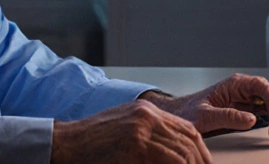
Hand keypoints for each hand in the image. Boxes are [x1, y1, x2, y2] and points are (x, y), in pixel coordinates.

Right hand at [50, 100, 211, 163]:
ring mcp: (142, 130)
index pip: (187, 129)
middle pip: (189, 140)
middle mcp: (147, 115)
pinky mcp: (136, 146)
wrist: (67, 142)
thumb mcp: (123, 126)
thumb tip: (171, 152)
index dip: (201, 151)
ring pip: (183, 153)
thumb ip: (147, 133)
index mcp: (146, 110)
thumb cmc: (91, 139)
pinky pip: (169, 161)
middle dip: (201, 162)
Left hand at [142, 74, 268, 147]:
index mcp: (235, 83)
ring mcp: (246, 97)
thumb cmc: (188, 111)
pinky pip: (268, 113)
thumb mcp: (205, 115)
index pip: (263, 88)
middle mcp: (243, 88)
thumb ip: (228, 116)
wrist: (180, 113)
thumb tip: (252, 119)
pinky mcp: (246, 107)